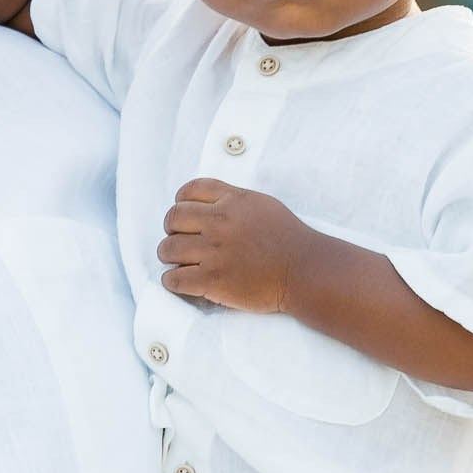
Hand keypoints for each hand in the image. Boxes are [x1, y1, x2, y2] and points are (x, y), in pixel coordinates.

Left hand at [158, 179, 312, 311]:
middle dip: (171, 229)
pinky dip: (171, 281)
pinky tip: (180, 281)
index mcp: (232, 201)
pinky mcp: (213, 280)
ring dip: (168, 255)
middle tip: (177, 240)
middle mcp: (220, 223)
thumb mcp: (262, 205)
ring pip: (168, 249)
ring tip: (176, 261)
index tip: (183, 215)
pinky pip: (174, 279)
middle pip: (173, 218)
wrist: (304, 271)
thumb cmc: (287, 239)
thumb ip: (233, 200)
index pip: (190, 190)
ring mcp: (215, 252)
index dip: (179, 202)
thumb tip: (207, 203)